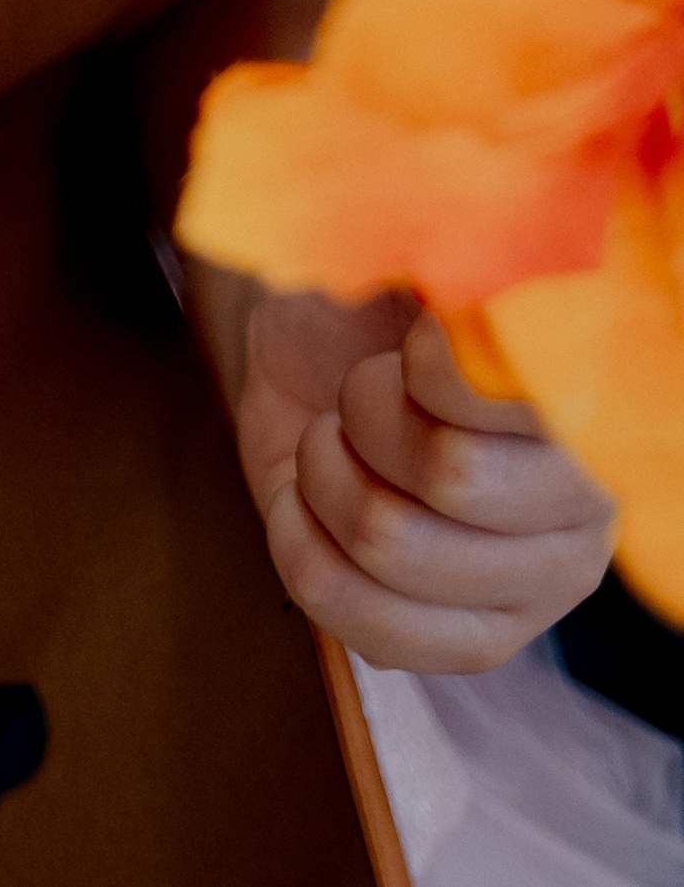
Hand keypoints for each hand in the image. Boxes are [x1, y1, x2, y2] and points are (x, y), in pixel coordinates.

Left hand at [237, 289, 616, 675]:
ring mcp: (539, 586)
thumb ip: (453, 264)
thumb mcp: (409, 253)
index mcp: (591, 398)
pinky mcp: (476, 642)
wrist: (320, 353)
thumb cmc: (374, 298)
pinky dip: (303, 545)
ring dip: (326, 473)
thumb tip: (462, 296)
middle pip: (449, 475)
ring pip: (389, 543)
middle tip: (364, 388)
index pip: (509, 395)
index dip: (429, 366)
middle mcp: (590, 504)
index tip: (412, 340)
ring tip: (336, 442)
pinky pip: (366, 624)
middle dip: (367, 413)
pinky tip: (310, 503)